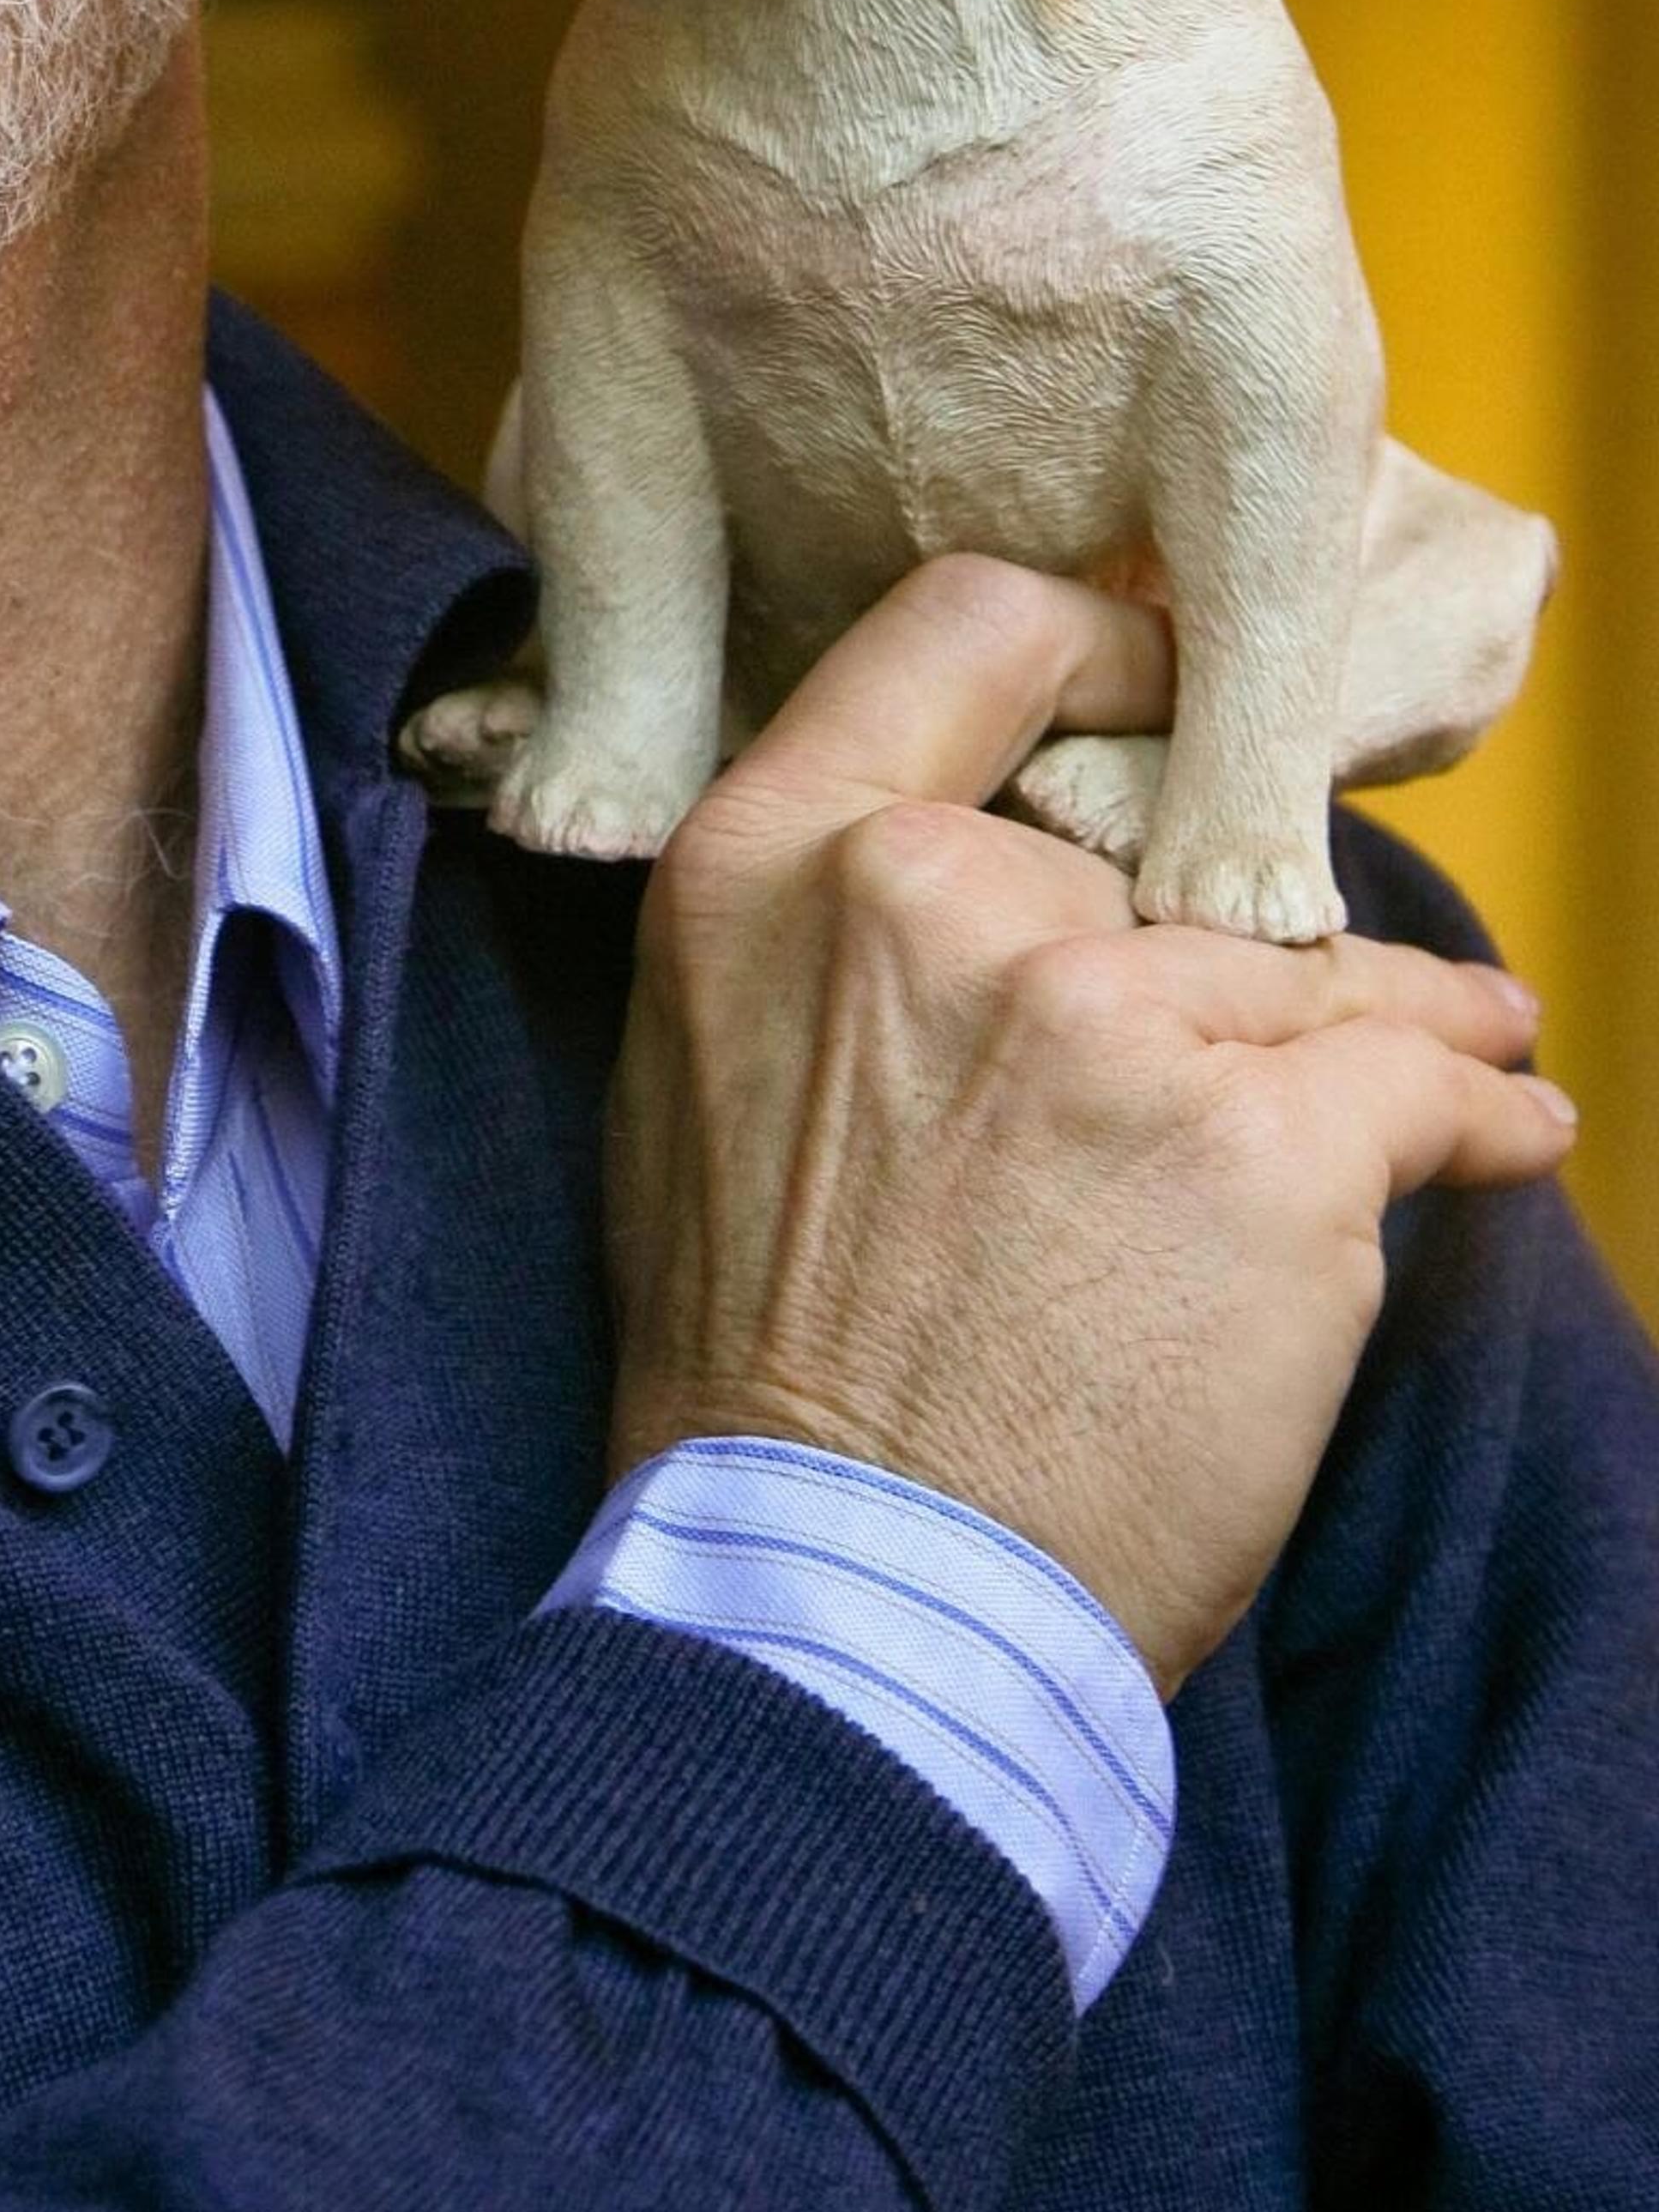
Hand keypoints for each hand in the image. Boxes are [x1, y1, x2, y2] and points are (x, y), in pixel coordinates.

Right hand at [604, 556, 1573, 1692]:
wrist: (842, 1582)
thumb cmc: (763, 1351)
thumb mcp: (697, 1058)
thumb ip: (824, 920)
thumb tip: (984, 858)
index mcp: (777, 858)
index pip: (973, 629)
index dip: (1099, 644)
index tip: (1173, 697)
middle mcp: (935, 897)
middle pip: (1161, 850)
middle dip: (1240, 929)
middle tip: (1311, 983)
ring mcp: (1106, 1016)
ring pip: (1309, 970)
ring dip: (1404, 1015)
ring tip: (1473, 1042)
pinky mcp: (1264, 1152)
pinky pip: (1424, 1087)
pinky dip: (1484, 1112)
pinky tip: (1513, 1126)